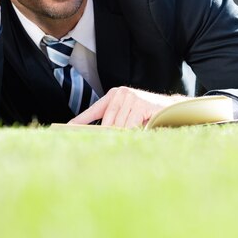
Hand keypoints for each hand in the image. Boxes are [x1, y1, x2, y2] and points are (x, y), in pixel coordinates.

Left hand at [68, 86, 187, 128]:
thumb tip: (95, 135)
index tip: (67, 128)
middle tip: (109, 145)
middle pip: (108, 122)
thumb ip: (113, 121)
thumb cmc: (146, 114)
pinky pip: (131, 126)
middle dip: (109, 135)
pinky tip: (141, 130)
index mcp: (114, 95)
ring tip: (134, 133)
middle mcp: (121, 93)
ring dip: (125, 134)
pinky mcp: (142, 104)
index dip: (81, 120)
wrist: (171, 108)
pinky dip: (134, 132)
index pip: (94, 110)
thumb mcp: (127, 114)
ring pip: (120, 125)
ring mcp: (132, 97)